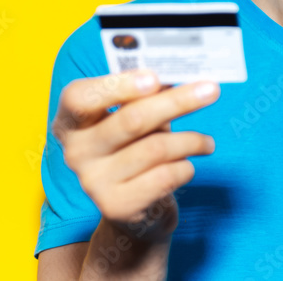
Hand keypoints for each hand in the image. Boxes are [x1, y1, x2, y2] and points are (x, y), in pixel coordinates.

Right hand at [51, 70, 218, 242]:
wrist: (131, 208)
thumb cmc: (134, 148)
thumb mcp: (134, 116)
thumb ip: (146, 95)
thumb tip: (177, 73)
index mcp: (72, 121)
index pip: (79, 98)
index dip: (117, 86)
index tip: (155, 78)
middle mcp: (76, 152)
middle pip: (131, 119)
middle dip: (177, 102)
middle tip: (211, 90)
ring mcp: (94, 182)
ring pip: (156, 148)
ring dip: (191, 140)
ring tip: (207, 142)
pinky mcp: (116, 207)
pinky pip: (165, 176)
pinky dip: (185, 167)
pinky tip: (188, 165)